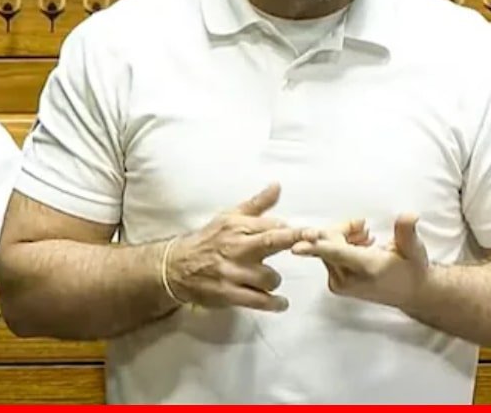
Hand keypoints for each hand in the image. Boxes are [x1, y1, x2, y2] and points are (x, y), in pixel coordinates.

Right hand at [165, 184, 303, 312]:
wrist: (175, 267)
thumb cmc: (208, 240)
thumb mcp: (230, 217)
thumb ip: (257, 204)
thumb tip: (277, 186)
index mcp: (237, 227)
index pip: (271, 225)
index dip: (293, 230)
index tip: (314, 231)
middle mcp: (236, 247)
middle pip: (271, 243)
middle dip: (294, 242)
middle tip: (315, 241)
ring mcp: (233, 272)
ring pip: (269, 277)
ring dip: (275, 280)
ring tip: (270, 281)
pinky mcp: (229, 294)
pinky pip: (258, 301)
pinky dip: (273, 303)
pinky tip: (281, 303)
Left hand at [291, 213, 429, 309]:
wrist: (410, 293)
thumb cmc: (412, 267)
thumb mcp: (414, 248)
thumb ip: (406, 230)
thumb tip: (410, 215)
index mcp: (368, 268)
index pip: (337, 253)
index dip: (318, 245)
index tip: (299, 242)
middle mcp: (349, 279)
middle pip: (328, 244)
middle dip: (341, 229)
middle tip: (363, 227)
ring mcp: (340, 284)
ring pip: (326, 248)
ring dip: (342, 236)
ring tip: (367, 238)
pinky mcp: (335, 284)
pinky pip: (327, 255)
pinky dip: (339, 245)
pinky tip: (360, 245)